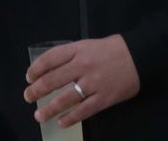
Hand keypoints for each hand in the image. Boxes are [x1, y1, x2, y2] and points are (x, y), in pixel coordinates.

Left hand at [24, 35, 140, 126]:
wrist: (139, 57)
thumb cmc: (111, 50)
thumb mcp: (87, 45)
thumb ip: (70, 55)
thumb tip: (49, 69)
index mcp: (77, 50)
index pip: (50, 59)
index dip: (36, 69)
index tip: (29, 78)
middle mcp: (83, 66)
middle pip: (53, 80)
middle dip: (37, 90)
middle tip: (28, 97)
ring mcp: (94, 83)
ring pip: (66, 99)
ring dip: (49, 109)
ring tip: (39, 116)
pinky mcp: (104, 98)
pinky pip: (84, 111)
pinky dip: (70, 118)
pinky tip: (61, 122)